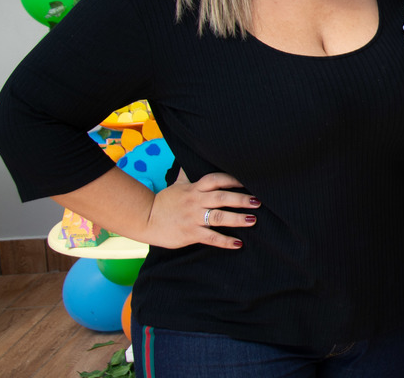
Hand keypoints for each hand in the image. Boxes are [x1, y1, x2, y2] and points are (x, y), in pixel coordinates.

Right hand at [144, 171, 259, 249]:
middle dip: (241, 199)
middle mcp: (195, 201)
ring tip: (253, 220)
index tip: (248, 180)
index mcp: (194, 188)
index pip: (216, 179)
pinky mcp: (190, 233)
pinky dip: (225, 241)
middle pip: (222, 197)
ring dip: (237, 219)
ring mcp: (193, 218)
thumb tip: (191, 160)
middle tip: (258, 201)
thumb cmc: (164, 202)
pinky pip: (210, 237)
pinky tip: (238, 244)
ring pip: (218, 217)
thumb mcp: (176, 185)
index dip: (232, 179)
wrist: (144, 219)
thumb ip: (188, 175)